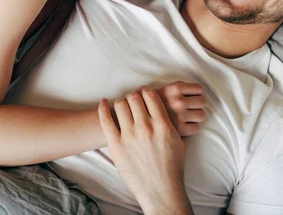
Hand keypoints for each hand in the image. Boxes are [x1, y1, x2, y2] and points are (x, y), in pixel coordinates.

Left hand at [99, 87, 192, 214]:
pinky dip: (103, 108)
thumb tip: (173, 114)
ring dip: (121, 103)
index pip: (150, 95)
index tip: (143, 94)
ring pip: (120, 105)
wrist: (160, 190)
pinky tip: (104, 103)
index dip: (146, 92)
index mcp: (162, 124)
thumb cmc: (171, 168)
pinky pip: (105, 119)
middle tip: (132, 101)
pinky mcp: (115, 144)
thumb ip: (173, 125)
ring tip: (121, 107)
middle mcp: (145, 126)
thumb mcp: (179, 142)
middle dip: (133, 97)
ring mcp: (129, 135)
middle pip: (134, 97)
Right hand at [151, 82, 206, 136]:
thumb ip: (179, 86)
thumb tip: (199, 89)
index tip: (193, 97)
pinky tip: (183, 126)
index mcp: (174, 89)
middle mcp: (178, 102)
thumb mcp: (164, 89)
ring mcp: (180, 116)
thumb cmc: (154, 104)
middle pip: (202, 102)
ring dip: (196, 117)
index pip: (199, 89)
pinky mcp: (180, 130)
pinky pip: (196, 128)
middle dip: (198, 105)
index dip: (197, 93)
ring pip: (201, 115)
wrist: (140, 120)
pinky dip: (191, 128)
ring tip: (187, 117)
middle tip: (190, 108)